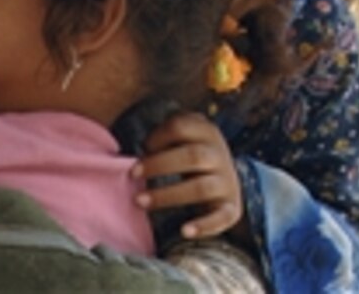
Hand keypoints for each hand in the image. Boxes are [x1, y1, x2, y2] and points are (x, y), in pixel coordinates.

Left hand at [130, 111, 241, 239]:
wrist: (225, 179)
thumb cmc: (188, 155)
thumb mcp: (181, 138)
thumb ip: (161, 137)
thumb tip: (126, 152)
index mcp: (205, 132)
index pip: (181, 127)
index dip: (158, 135)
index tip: (142, 147)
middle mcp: (219, 154)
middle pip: (192, 156)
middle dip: (159, 165)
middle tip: (132, 174)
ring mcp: (227, 181)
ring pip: (201, 188)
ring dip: (167, 195)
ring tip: (140, 201)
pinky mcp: (232, 207)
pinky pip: (222, 217)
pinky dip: (204, 226)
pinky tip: (184, 231)